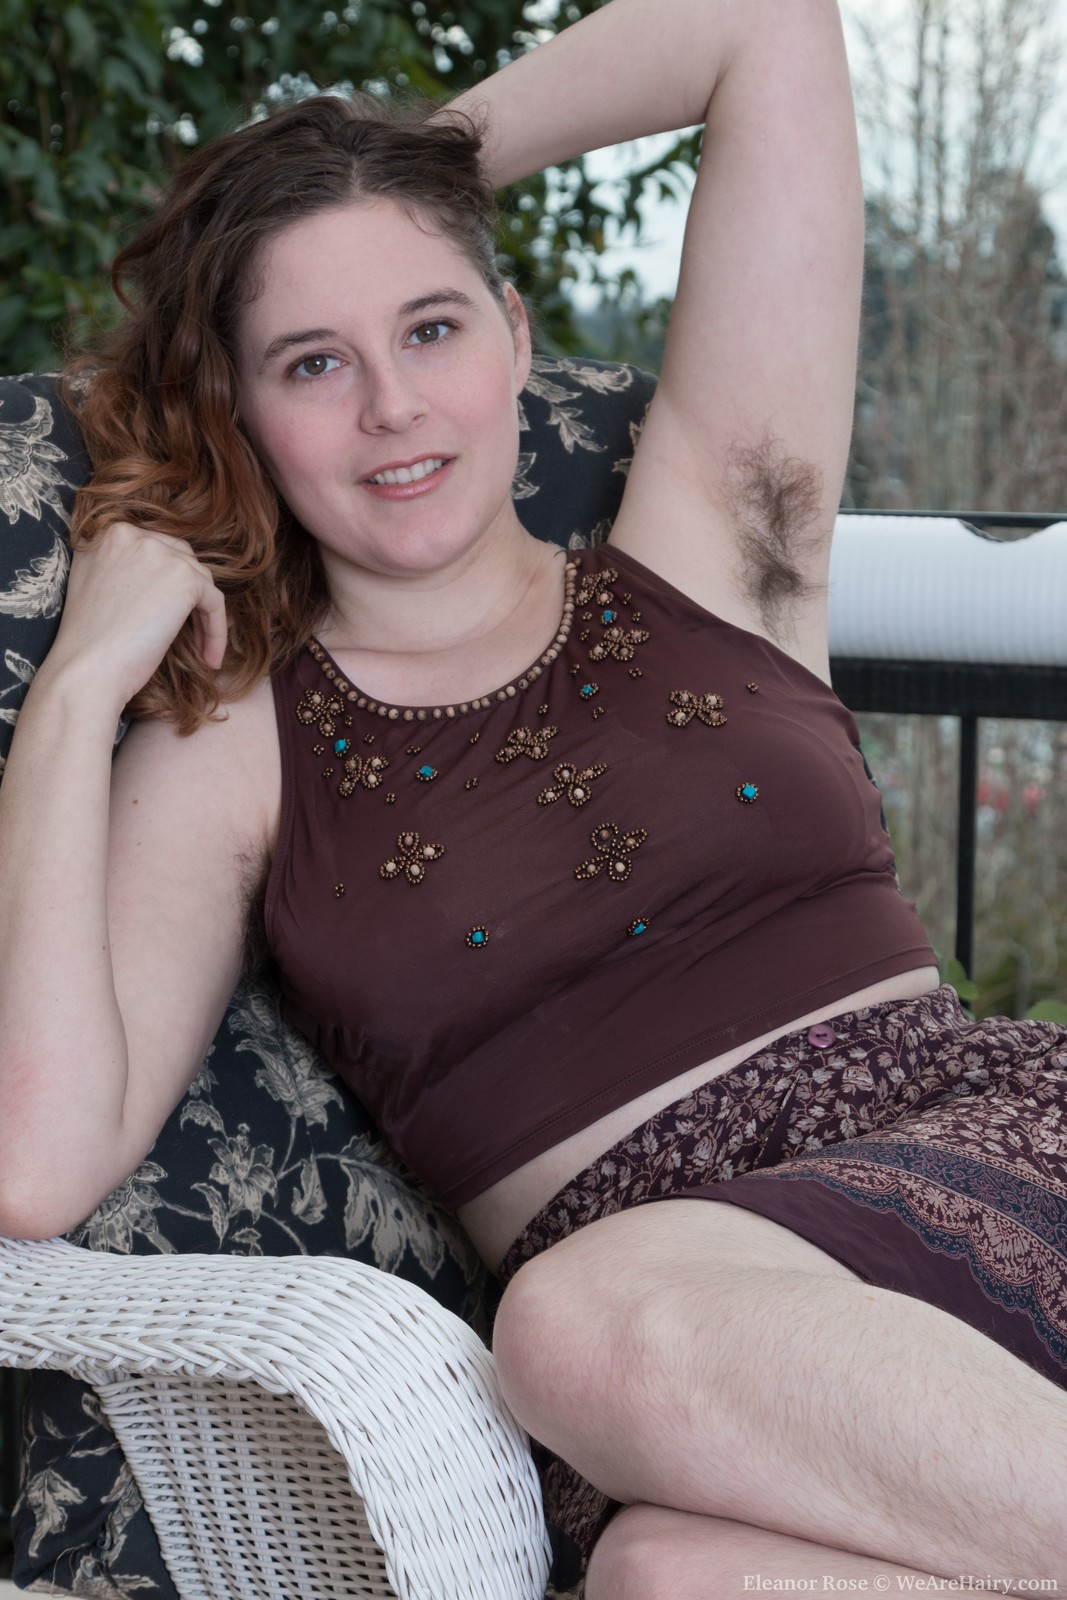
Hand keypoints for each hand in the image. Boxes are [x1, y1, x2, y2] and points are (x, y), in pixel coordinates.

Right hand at [47, 521, 227, 709]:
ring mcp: (159, 552)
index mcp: (106, 534)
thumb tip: (163, 578)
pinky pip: (215, 602)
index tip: (166, 615)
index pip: (154, 550)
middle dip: (189, 595)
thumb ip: (124, 569)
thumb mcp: (98, 587)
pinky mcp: (184, 578)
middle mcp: (131, 534)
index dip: (166, 584)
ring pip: (200, 581)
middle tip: (190, 632)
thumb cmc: (89, 644)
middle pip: (180, 558)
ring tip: (201, 651)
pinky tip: (210, 659)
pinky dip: (217, 631)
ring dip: (204, 616)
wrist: (85, 670)